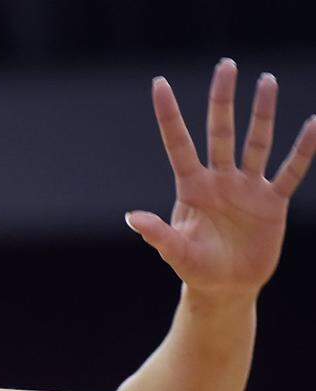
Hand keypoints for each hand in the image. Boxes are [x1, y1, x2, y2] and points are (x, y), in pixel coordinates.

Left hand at [127, 58, 315, 300]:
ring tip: (267, 80)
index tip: (159, 83)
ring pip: (257, 142)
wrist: (226, 288)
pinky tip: (314, 124)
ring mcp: (247, 187)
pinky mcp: (273, 202)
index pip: (178, 144)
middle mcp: (219, 180)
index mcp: (191, 188)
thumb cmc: (195, 269)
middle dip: (223, 99)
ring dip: (263, 113)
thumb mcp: (176, 252)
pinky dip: (304, 150)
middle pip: (221, 131)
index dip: (169, 114)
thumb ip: (158, 234)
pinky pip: (291, 171)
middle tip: (226, 65)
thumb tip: (131, 218)